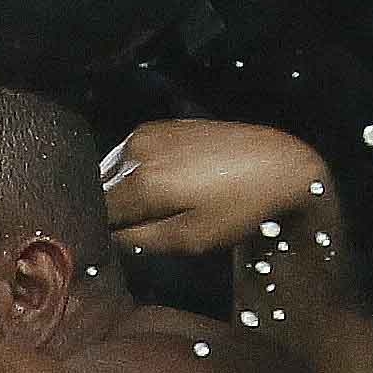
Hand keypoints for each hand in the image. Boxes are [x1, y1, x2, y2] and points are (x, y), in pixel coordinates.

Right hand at [98, 121, 331, 256]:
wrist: (278, 162)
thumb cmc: (240, 207)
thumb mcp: (192, 238)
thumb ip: (140, 241)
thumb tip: (108, 240)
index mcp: (140, 182)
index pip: (94, 214)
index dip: (99, 234)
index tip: (111, 246)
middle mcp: (133, 152)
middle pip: (97, 191)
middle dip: (108, 213)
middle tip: (134, 231)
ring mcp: (144, 134)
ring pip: (109, 171)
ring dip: (117, 192)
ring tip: (152, 209)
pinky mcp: (157, 126)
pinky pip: (127, 156)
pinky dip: (132, 173)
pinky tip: (160, 186)